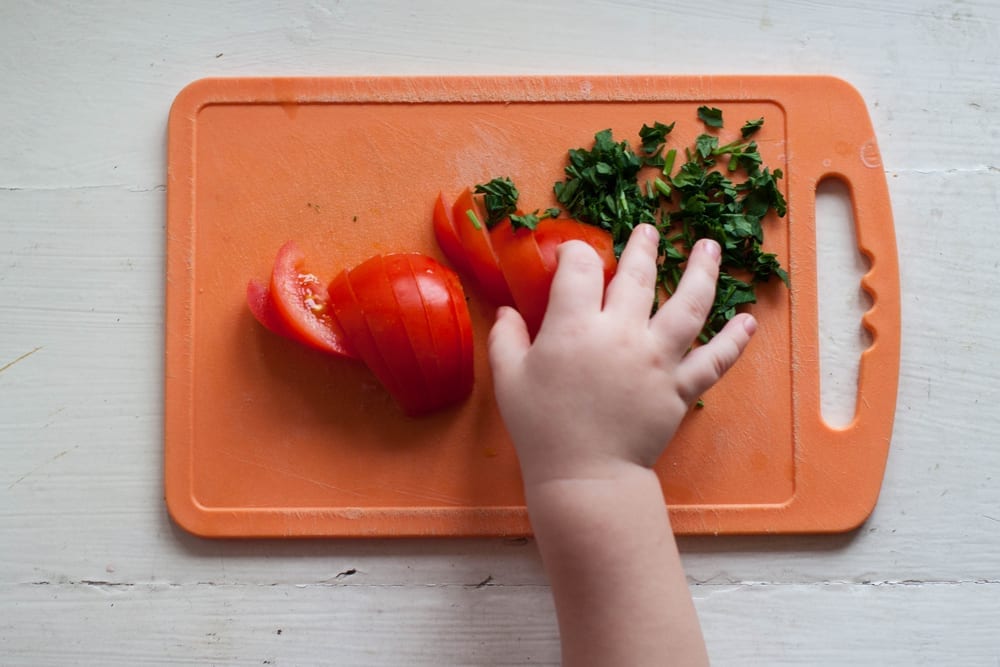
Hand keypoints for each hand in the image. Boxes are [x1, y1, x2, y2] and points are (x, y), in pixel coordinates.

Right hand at [488, 223, 756, 486]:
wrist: (584, 477)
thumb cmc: (541, 428)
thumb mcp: (509, 379)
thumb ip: (505, 339)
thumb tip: (507, 310)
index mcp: (576, 326)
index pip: (581, 268)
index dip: (577, 253)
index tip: (575, 255)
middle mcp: (622, 333)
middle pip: (639, 276)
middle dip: (643, 247)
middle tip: (648, 231)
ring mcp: (658, 359)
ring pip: (688, 306)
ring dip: (701, 272)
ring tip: (709, 248)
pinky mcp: (680, 388)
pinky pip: (714, 360)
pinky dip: (734, 340)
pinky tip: (749, 321)